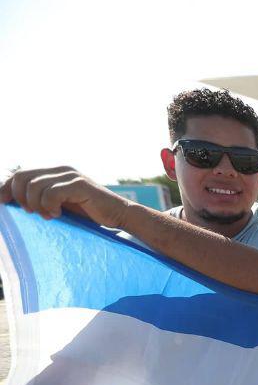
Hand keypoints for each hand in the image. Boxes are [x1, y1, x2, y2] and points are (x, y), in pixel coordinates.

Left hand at [0, 166, 133, 227]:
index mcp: (54, 172)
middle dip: (20, 198)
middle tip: (32, 212)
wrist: (119, 216)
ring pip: (34, 186)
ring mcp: (71, 175)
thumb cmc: (89, 213)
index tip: (2, 203)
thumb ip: (41, 198)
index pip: (20, 174)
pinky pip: (51, 194)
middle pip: (22, 177)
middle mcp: (61, 169)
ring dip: (36, 205)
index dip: (6, 188)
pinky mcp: (79, 185)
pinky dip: (50, 207)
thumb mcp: (60, 204)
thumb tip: (13, 201)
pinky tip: (59, 214)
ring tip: (49, 215)